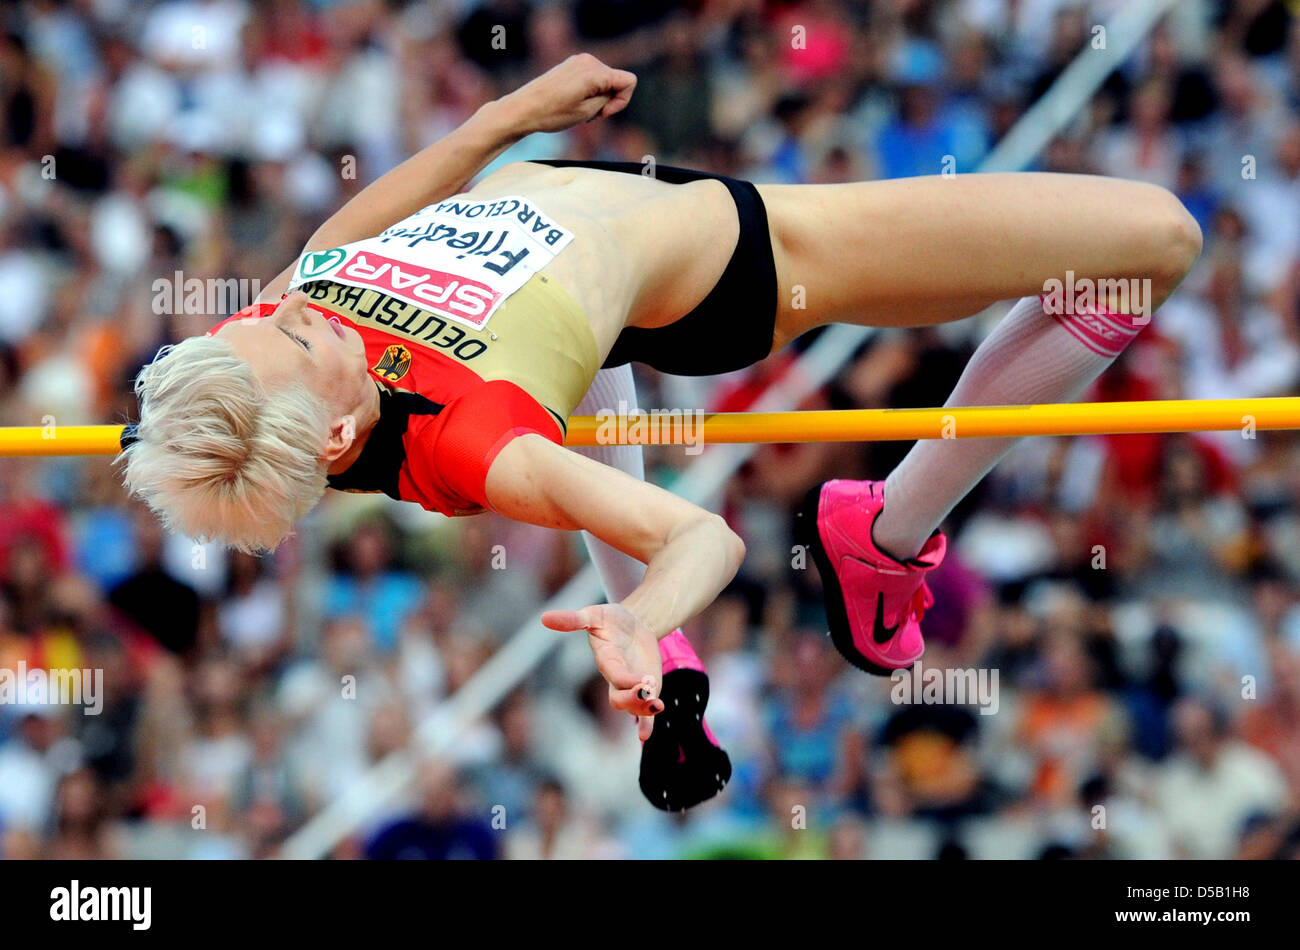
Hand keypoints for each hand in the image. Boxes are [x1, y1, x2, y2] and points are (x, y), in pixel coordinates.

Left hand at [501, 53, 636, 133]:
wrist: (524, 108)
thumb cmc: (552, 113)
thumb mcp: (588, 112)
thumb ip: (608, 99)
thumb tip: (614, 89)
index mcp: (594, 72)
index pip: (629, 81)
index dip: (622, 101)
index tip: (603, 114)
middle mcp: (588, 61)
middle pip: (616, 81)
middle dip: (608, 100)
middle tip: (587, 115)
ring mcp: (579, 60)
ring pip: (605, 80)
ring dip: (598, 97)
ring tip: (578, 109)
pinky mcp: (571, 64)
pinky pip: (593, 78)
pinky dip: (589, 91)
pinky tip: (574, 102)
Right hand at [542, 603, 663, 738]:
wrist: (633, 624)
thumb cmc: (611, 619)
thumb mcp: (594, 614)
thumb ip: (573, 620)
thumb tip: (544, 618)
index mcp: (607, 660)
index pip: (614, 675)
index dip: (626, 680)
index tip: (641, 679)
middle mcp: (617, 678)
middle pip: (619, 699)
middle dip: (634, 699)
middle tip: (646, 689)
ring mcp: (630, 686)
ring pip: (632, 708)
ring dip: (644, 709)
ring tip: (656, 704)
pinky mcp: (645, 689)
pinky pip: (642, 712)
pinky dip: (644, 724)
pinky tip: (644, 736)